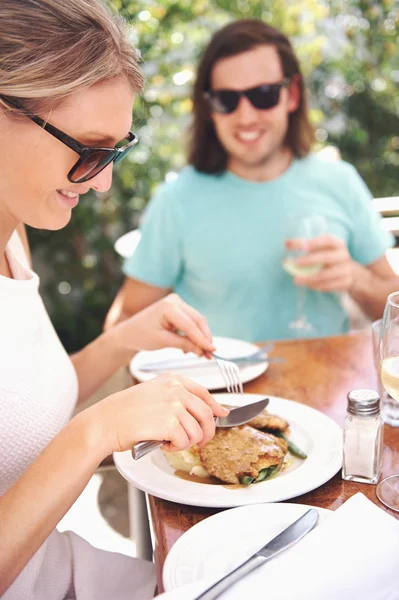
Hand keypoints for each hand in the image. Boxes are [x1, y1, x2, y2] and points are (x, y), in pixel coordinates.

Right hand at [91, 373, 228, 453]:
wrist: (105, 422)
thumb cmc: (125, 412)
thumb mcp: (154, 394)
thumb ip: (178, 399)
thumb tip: (206, 412)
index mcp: (172, 380)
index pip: (204, 392)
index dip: (216, 406)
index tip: (221, 414)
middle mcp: (175, 389)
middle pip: (207, 414)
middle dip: (207, 432)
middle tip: (199, 442)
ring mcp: (173, 405)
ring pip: (197, 431)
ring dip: (186, 442)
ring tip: (169, 440)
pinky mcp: (168, 423)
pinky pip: (185, 441)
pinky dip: (175, 448)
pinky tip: (162, 443)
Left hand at [112, 293, 214, 356]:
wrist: (129, 332)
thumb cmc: (141, 335)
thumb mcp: (163, 342)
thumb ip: (184, 344)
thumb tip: (203, 351)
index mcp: (168, 307)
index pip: (191, 325)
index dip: (203, 339)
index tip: (212, 351)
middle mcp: (175, 301)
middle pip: (198, 321)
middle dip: (204, 338)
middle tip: (209, 355)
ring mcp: (177, 303)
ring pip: (197, 321)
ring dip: (200, 337)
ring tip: (200, 354)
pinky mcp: (178, 308)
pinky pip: (191, 321)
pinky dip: (193, 334)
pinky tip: (190, 347)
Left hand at [285, 234, 354, 292]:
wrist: (349, 272)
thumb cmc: (329, 257)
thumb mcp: (321, 249)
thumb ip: (306, 245)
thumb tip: (287, 244)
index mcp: (337, 244)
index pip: (327, 240)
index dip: (315, 242)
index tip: (302, 246)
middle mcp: (343, 256)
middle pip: (326, 258)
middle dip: (310, 260)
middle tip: (296, 263)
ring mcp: (345, 270)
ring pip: (326, 275)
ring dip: (309, 278)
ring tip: (296, 280)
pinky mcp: (344, 282)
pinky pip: (328, 286)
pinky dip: (316, 286)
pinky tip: (307, 284)